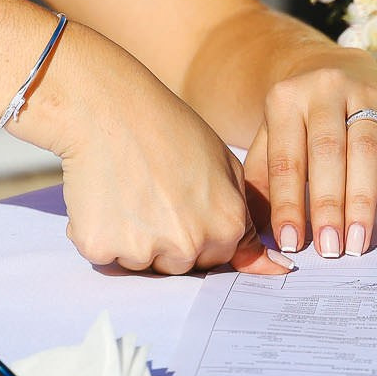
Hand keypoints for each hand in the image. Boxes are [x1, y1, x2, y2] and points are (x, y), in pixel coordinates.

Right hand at [21, 30, 276, 275]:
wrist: (107, 106)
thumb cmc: (167, 127)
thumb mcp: (224, 165)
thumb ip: (247, 219)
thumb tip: (276, 269)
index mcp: (225, 226)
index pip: (217, 258)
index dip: (197, 228)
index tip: (180, 201)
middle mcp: (188, 245)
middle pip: (178, 265)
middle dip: (166, 238)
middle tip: (150, 190)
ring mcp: (143, 250)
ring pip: (139, 262)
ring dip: (131, 238)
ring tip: (125, 188)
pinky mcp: (100, 247)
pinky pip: (104, 254)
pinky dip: (99, 232)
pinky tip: (103, 195)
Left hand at [242, 44, 376, 257]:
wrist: (331, 62)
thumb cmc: (297, 115)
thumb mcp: (270, 134)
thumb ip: (262, 177)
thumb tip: (257, 234)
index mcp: (286, 98)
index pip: (286, 159)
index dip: (288, 203)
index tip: (290, 243)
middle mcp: (327, 88)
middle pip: (328, 154)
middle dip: (327, 206)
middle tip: (329, 249)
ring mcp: (369, 93)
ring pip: (366, 153)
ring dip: (362, 204)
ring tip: (357, 245)